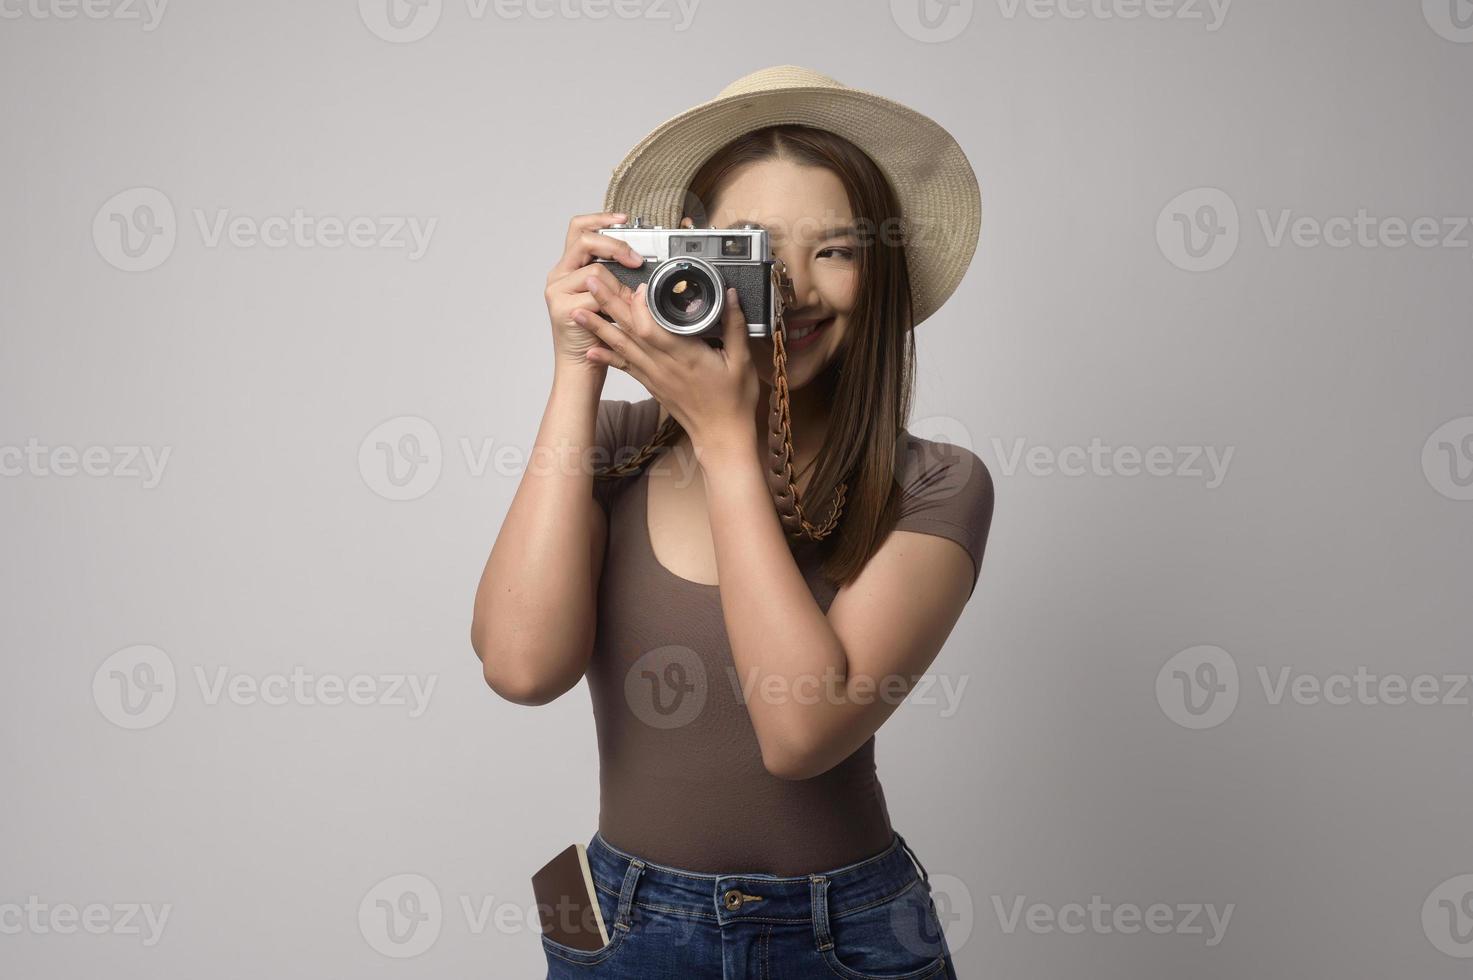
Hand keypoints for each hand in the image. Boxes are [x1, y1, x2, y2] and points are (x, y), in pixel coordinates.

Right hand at [543, 212, 646, 371]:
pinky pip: (595, 295)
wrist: (582, 367)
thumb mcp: (608, 298)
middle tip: (636, 260)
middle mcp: (558, 275)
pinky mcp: (563, 308)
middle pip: (584, 240)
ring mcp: (557, 291)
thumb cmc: (598, 333)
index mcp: (568, 267)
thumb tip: (639, 260)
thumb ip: (614, 277)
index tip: (623, 219)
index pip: (579, 229)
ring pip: (594, 270)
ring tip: (627, 301)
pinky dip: (613, 303)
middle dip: (615, 245)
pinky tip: (618, 314)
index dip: (600, 218)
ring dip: (618, 285)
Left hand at [575, 278, 759, 462]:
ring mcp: (654, 375)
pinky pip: (624, 367)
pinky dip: (606, 357)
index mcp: (685, 355)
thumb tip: (730, 295)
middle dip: (608, 304)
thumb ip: (735, 325)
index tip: (636, 284)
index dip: (640, 305)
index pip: (653, 327)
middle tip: (590, 282)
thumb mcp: (742, 361)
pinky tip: (589, 349)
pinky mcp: (651, 384)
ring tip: (577, 311)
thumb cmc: (732, 401)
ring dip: (598, 327)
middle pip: (629, 330)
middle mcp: (663, 365)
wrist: (721, 436)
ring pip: (621, 346)